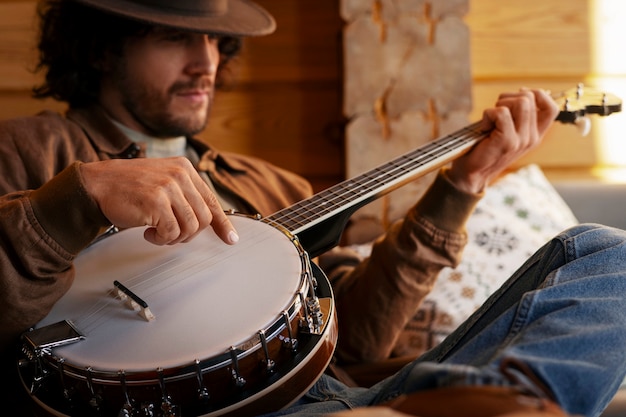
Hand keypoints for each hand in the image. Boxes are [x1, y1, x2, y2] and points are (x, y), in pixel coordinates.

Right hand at [79, 157, 238, 245]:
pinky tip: (148, 232)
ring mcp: (169, 188)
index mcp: (185, 168)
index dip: (223, 223)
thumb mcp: (163, 182)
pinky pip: (172, 233)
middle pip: (204, 218)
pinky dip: (161, 239)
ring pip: (191, 228)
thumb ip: (185, 196)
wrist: (97, 184)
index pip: (212, 200)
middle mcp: (180, 175)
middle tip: (171, 235)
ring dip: (174, 237)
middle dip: (190, 234)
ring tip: (158, 233)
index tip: (231, 238)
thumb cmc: (129, 187)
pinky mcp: (156, 202)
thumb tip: (210, 222)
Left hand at [447, 89, 558, 193]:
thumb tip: (525, 92)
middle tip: (495, 113)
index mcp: (535, 135)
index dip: (537, 95)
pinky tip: (484, 128)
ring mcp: (522, 140)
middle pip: (530, 98)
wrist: (471, 173)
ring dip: (500, 104)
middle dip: (508, 97)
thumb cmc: (485, 147)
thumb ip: (519, 116)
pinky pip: (501, 112)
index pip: (552, 108)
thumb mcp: (508, 131)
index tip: (517, 98)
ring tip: (490, 120)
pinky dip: (488, 115)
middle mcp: (532, 138)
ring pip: (521, 102)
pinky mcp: (507, 141)